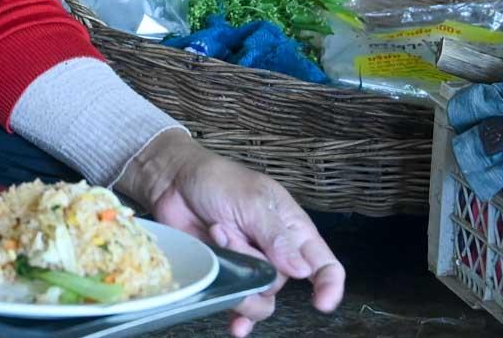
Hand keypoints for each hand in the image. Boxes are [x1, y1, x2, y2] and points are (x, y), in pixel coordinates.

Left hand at [119, 134, 343, 335]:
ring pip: (261, 298)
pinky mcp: (227, 276)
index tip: (322, 303)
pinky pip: (240, 305)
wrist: (173, 182)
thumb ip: (276, 236)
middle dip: (253, 263)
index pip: (324, 263)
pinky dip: (239, 317)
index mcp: (292, 228)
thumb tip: (303, 271)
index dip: (329, 285)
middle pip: (283, 283)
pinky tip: (236, 326)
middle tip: (224, 230)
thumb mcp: (251, 201)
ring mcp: (250, 266)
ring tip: (217, 245)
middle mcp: (276, 252)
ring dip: (239, 281)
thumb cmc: (216, 180)